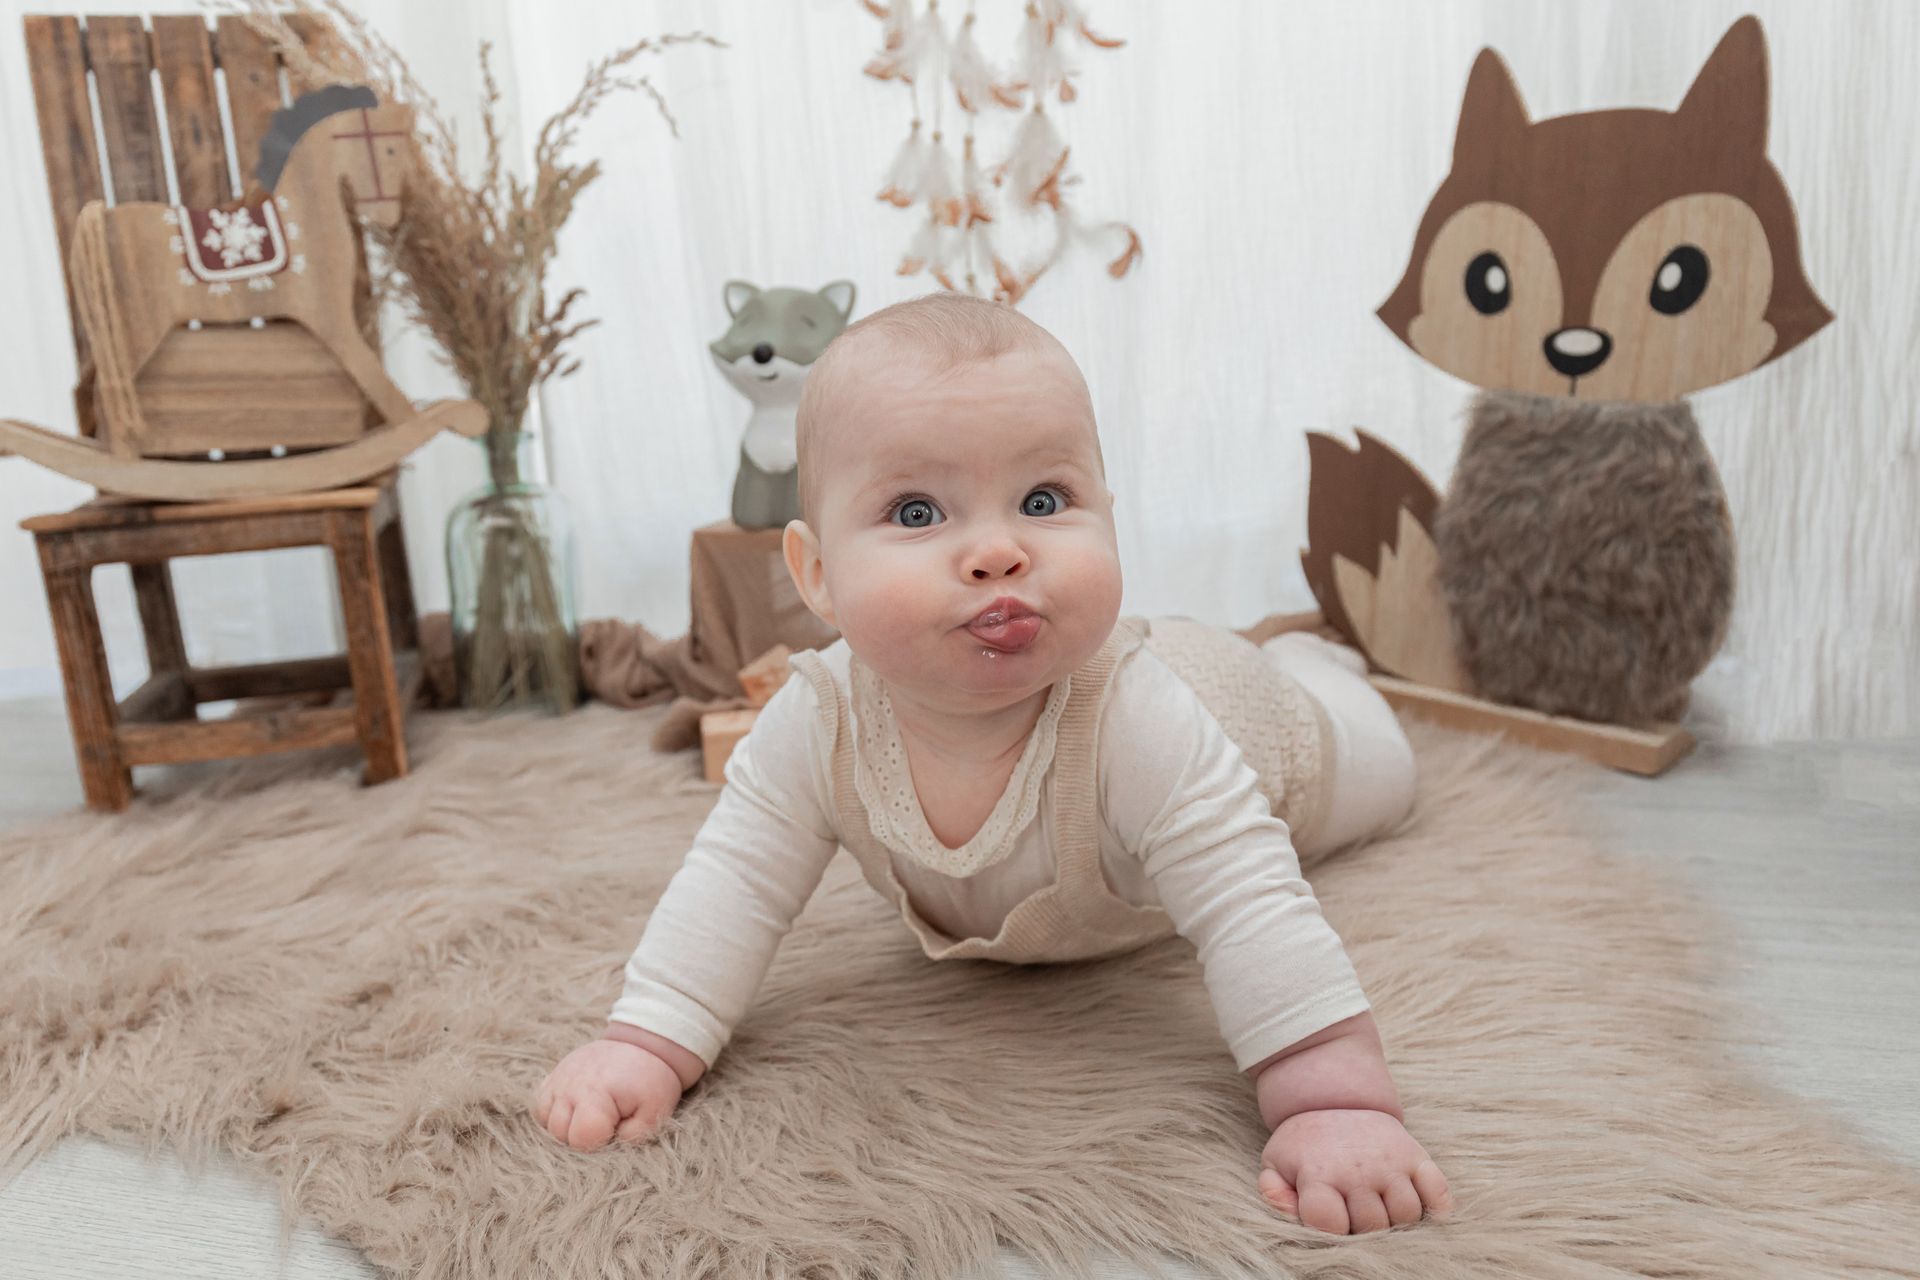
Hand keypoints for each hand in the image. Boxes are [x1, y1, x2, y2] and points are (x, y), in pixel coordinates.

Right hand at [532, 1038, 684, 1150]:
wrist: (641, 1044)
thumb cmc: (649, 1080)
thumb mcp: (654, 1110)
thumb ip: (633, 1135)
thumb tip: (612, 1144)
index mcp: (595, 1094)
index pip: (580, 1138)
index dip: (599, 1142)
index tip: (615, 1129)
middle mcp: (569, 1086)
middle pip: (559, 1133)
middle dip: (582, 1136)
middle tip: (606, 1123)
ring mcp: (558, 1079)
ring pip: (545, 1121)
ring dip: (566, 1126)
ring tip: (590, 1117)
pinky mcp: (553, 1076)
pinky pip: (540, 1105)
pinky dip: (553, 1113)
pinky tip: (574, 1110)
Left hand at [1258, 1108, 1452, 1233]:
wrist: (1335, 1098)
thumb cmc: (1306, 1143)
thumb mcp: (1276, 1162)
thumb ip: (1275, 1193)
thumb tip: (1293, 1214)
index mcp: (1320, 1172)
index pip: (1329, 1223)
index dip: (1329, 1230)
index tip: (1329, 1219)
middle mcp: (1358, 1169)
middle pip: (1372, 1225)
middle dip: (1362, 1228)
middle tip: (1354, 1213)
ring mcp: (1391, 1162)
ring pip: (1407, 1215)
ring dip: (1396, 1221)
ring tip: (1379, 1207)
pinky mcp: (1417, 1156)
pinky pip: (1439, 1193)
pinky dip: (1436, 1208)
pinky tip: (1420, 1209)